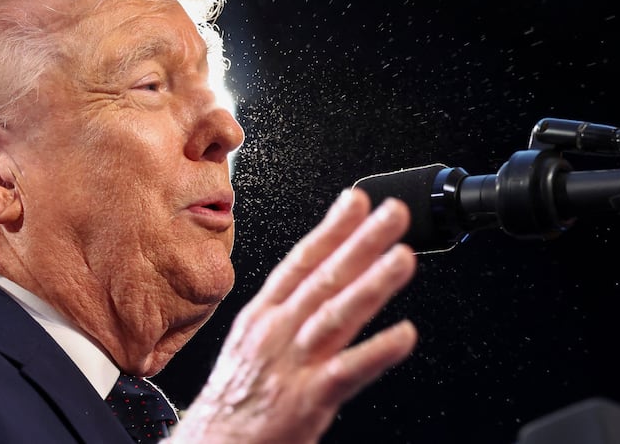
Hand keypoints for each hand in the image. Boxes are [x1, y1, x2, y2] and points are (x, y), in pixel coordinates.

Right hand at [170, 188, 416, 442]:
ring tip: (403, 257)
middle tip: (393, 214)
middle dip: (361, 241)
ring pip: (337, 315)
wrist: (215, 443)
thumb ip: (287, 309)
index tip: (357, 200)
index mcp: (264, 315)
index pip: (301, 261)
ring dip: (372, 283)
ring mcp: (292, 363)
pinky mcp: (307, 398)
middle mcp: (277, 331)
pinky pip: (348, 370)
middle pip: (324, 278)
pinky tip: (404, 334)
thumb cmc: (236, 395)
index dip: (331, 228)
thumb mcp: (253, 339)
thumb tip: (323, 278)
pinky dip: (376, 351)